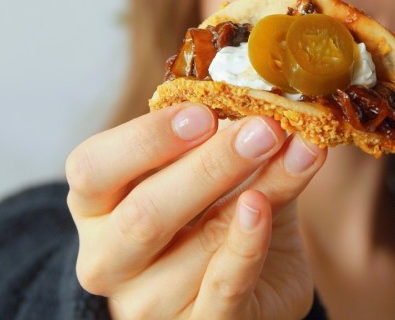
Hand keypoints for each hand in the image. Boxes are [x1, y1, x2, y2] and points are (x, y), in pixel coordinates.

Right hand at [65, 102, 326, 318]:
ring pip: (201, 246)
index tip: (203, 112)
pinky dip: (248, 244)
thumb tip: (264, 96)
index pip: (93, 168)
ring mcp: (148, 301)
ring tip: (301, 152)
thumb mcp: (208, 167)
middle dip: (211, 166)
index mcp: (96, 203)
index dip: (146, 139)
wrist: (243, 284)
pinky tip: (265, 206)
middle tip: (264, 129)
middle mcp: (107, 257)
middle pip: (145, 214)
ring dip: (260, 191)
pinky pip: (222, 288)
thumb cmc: (211, 211)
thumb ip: (224, 133)